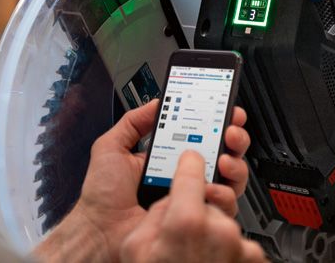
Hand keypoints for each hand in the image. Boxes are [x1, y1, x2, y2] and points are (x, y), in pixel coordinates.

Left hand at [34, 100, 251, 261]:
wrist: (100, 231)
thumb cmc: (103, 196)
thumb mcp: (112, 147)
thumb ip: (133, 122)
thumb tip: (157, 102)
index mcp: (167, 157)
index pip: (200, 134)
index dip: (217, 121)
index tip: (226, 109)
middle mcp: (184, 176)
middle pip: (223, 153)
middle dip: (233, 137)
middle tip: (230, 131)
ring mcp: (193, 198)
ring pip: (230, 179)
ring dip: (235, 164)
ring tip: (224, 159)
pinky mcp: (197, 219)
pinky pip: (223, 207)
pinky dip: (225, 195)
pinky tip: (212, 187)